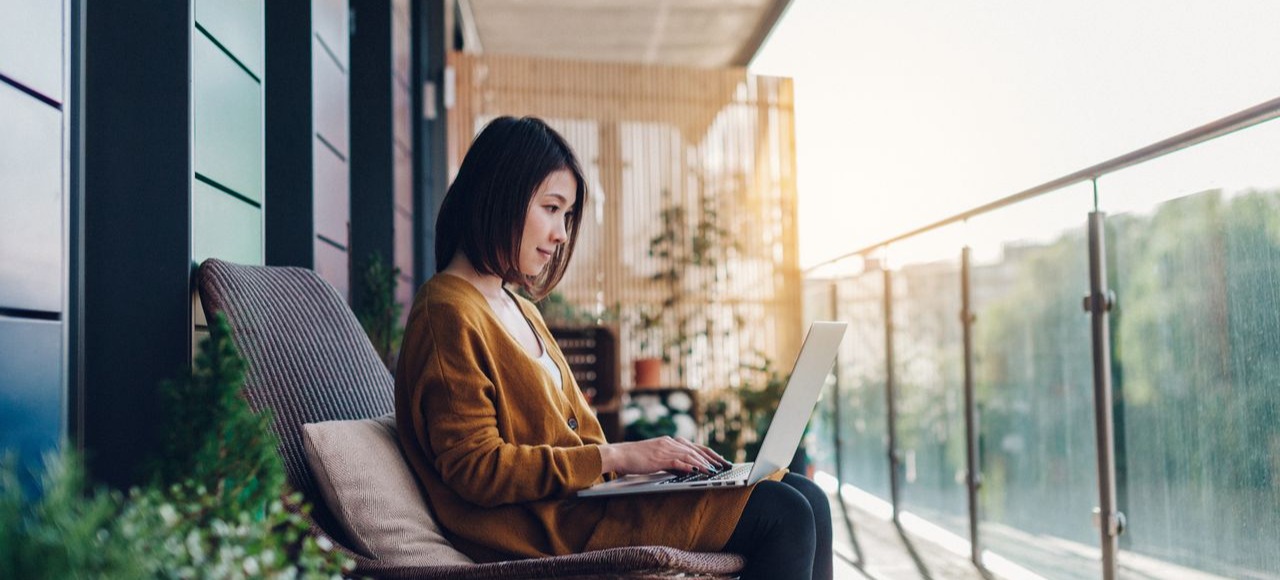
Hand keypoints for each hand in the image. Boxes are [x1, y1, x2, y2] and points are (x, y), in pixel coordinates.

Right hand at [598, 436, 732, 475]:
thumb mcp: (655, 457)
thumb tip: (686, 469)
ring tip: (716, 470)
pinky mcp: (660, 457)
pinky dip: (691, 466)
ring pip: (690, 454)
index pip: (694, 446)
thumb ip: (670, 460)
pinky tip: (699, 471)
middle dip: (712, 458)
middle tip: (724, 465)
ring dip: (705, 463)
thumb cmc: (634, 458)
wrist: (619, 454)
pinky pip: (679, 461)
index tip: (720, 459)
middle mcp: (670, 442)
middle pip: (696, 449)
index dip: (709, 453)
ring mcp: (665, 449)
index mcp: (669, 441)